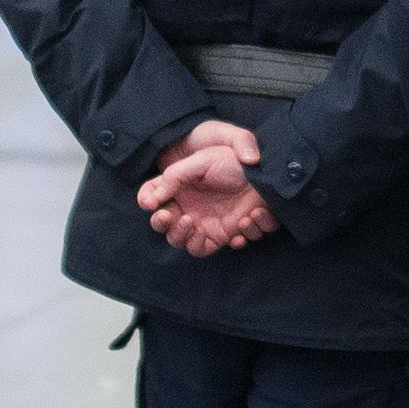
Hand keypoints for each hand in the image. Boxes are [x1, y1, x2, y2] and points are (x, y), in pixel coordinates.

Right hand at [139, 120, 272, 258]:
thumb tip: (157, 194)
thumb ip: (177, 174)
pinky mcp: (221, 234)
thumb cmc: (231, 160)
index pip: (151, 197)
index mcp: (178, 187)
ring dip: (182, 236)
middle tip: (169, 215)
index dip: (146, 200)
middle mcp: (186, 207)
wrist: (262, 173)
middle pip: (162, 224)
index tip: (151, 202)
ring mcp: (203, 223)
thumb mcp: (203, 159)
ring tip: (192, 221)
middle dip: (161, 222)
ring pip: (181, 241)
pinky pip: (205, 248)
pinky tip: (224, 229)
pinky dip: (203, 243)